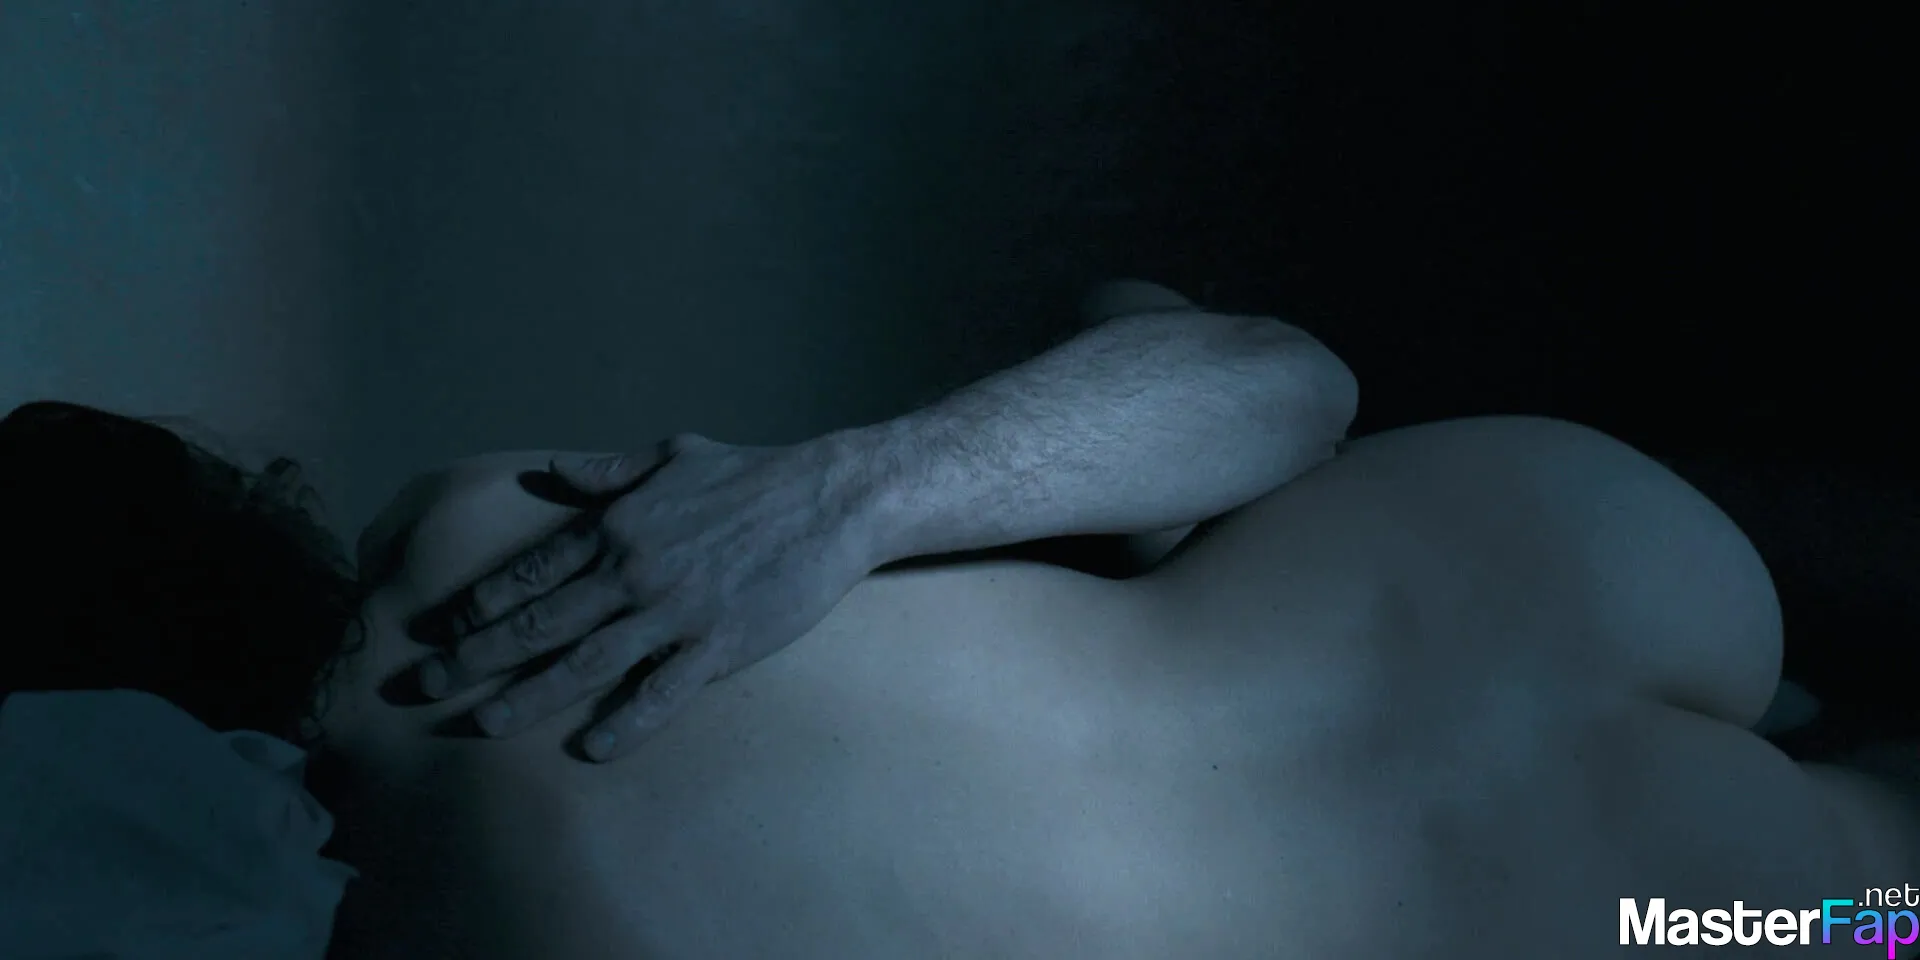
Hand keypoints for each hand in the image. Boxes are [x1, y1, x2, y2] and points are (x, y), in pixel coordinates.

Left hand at [414, 433, 881, 760]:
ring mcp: (673, 611)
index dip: (481, 602)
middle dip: (474, 654)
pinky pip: (661, 692)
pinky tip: (590, 748)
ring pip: (584, 662)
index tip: (442, 626)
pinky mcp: (717, 645)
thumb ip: (610, 473)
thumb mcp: (674, 454)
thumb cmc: (755, 474)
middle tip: (424, 682)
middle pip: (539, 622)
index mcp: (618, 524)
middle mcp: (632, 570)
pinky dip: (624, 722)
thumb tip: (553, 471)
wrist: (830, 498)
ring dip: (526, 695)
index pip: (532, 570)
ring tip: (480, 723)